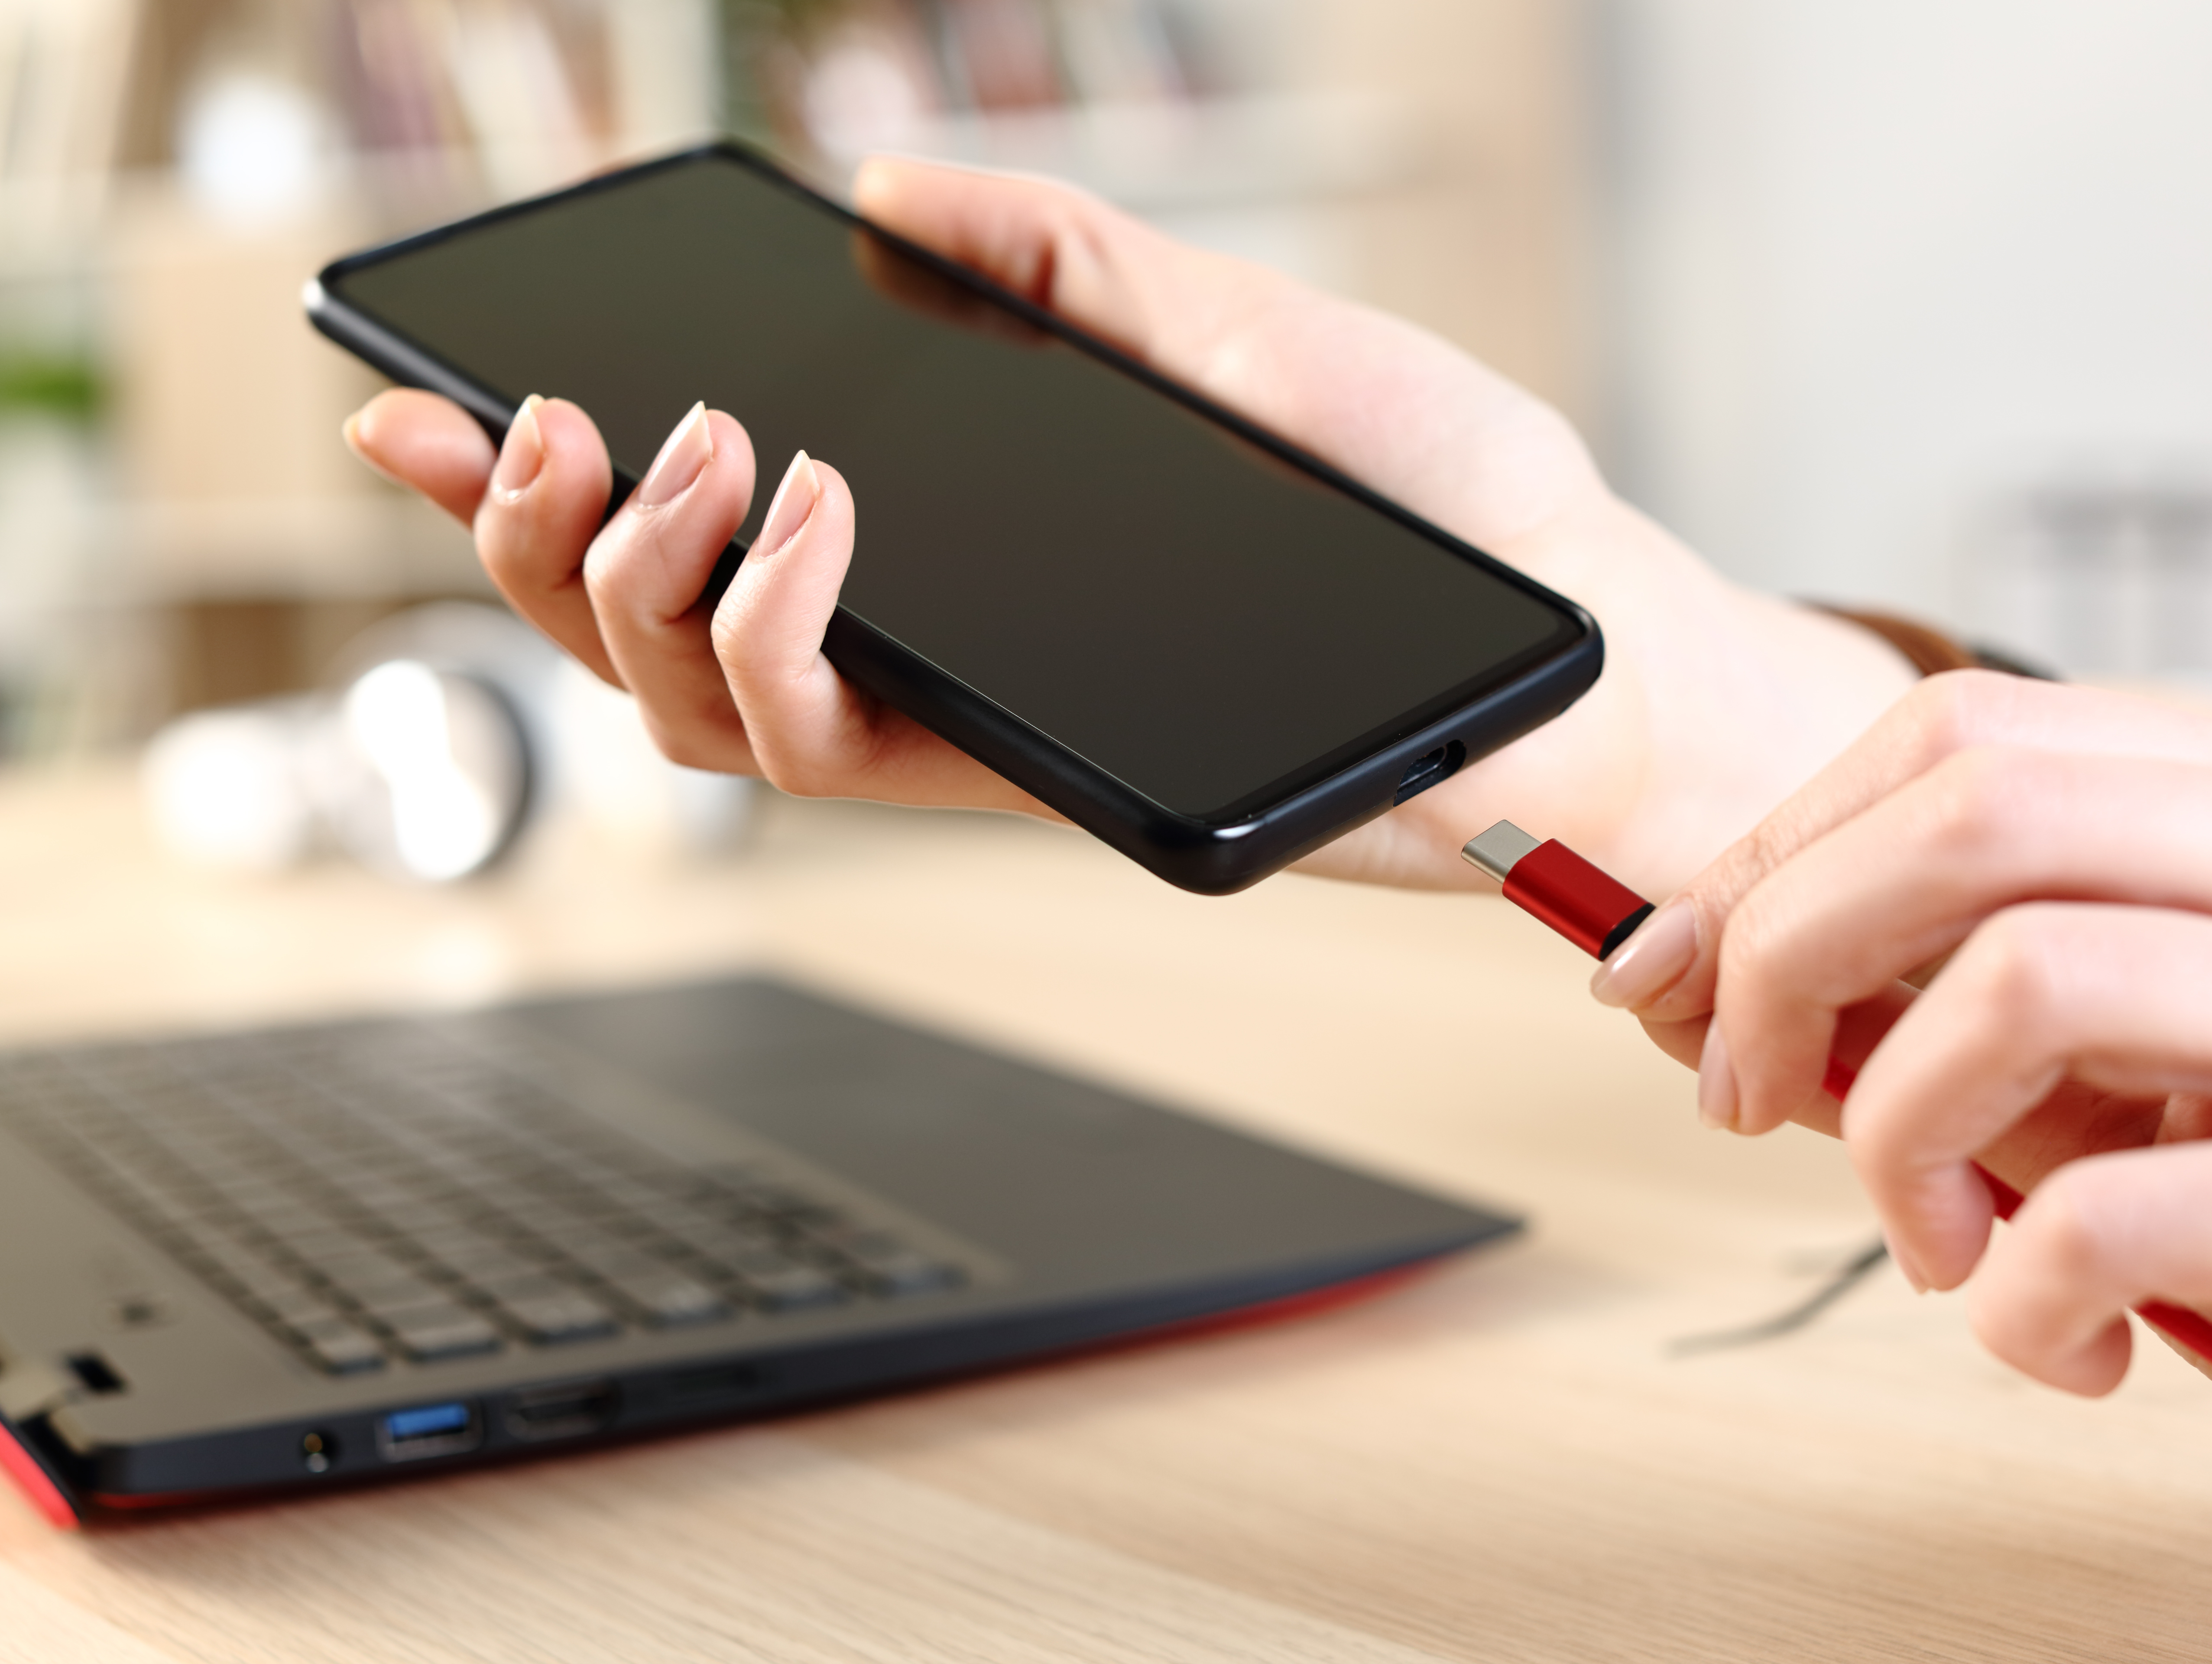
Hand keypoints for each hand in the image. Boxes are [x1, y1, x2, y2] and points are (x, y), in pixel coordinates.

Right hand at [343, 156, 1915, 891]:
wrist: (1564, 646)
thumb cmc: (1435, 497)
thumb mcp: (1241, 335)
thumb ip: (1065, 270)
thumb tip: (898, 192)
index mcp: (956, 532)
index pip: (700, 514)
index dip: (535, 478)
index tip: (426, 396)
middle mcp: (930, 638)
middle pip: (646, 629)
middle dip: (533, 537)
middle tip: (543, 425)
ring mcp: (963, 719)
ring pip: (693, 710)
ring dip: (632, 583)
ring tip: (685, 455)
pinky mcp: (1018, 780)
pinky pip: (820, 750)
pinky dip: (768, 638)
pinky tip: (797, 522)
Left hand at [1595, 670, 2211, 1576]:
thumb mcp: (2151, 1085)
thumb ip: (1967, 1017)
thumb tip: (1708, 977)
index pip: (1969, 740)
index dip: (1780, 846)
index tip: (1679, 964)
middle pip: (1974, 817)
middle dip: (1788, 952)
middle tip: (1747, 1092)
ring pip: (2023, 983)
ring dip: (1900, 1136)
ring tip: (1941, 1244)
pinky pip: (2117, 1217)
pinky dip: (2019, 1297)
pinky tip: (2060, 1341)